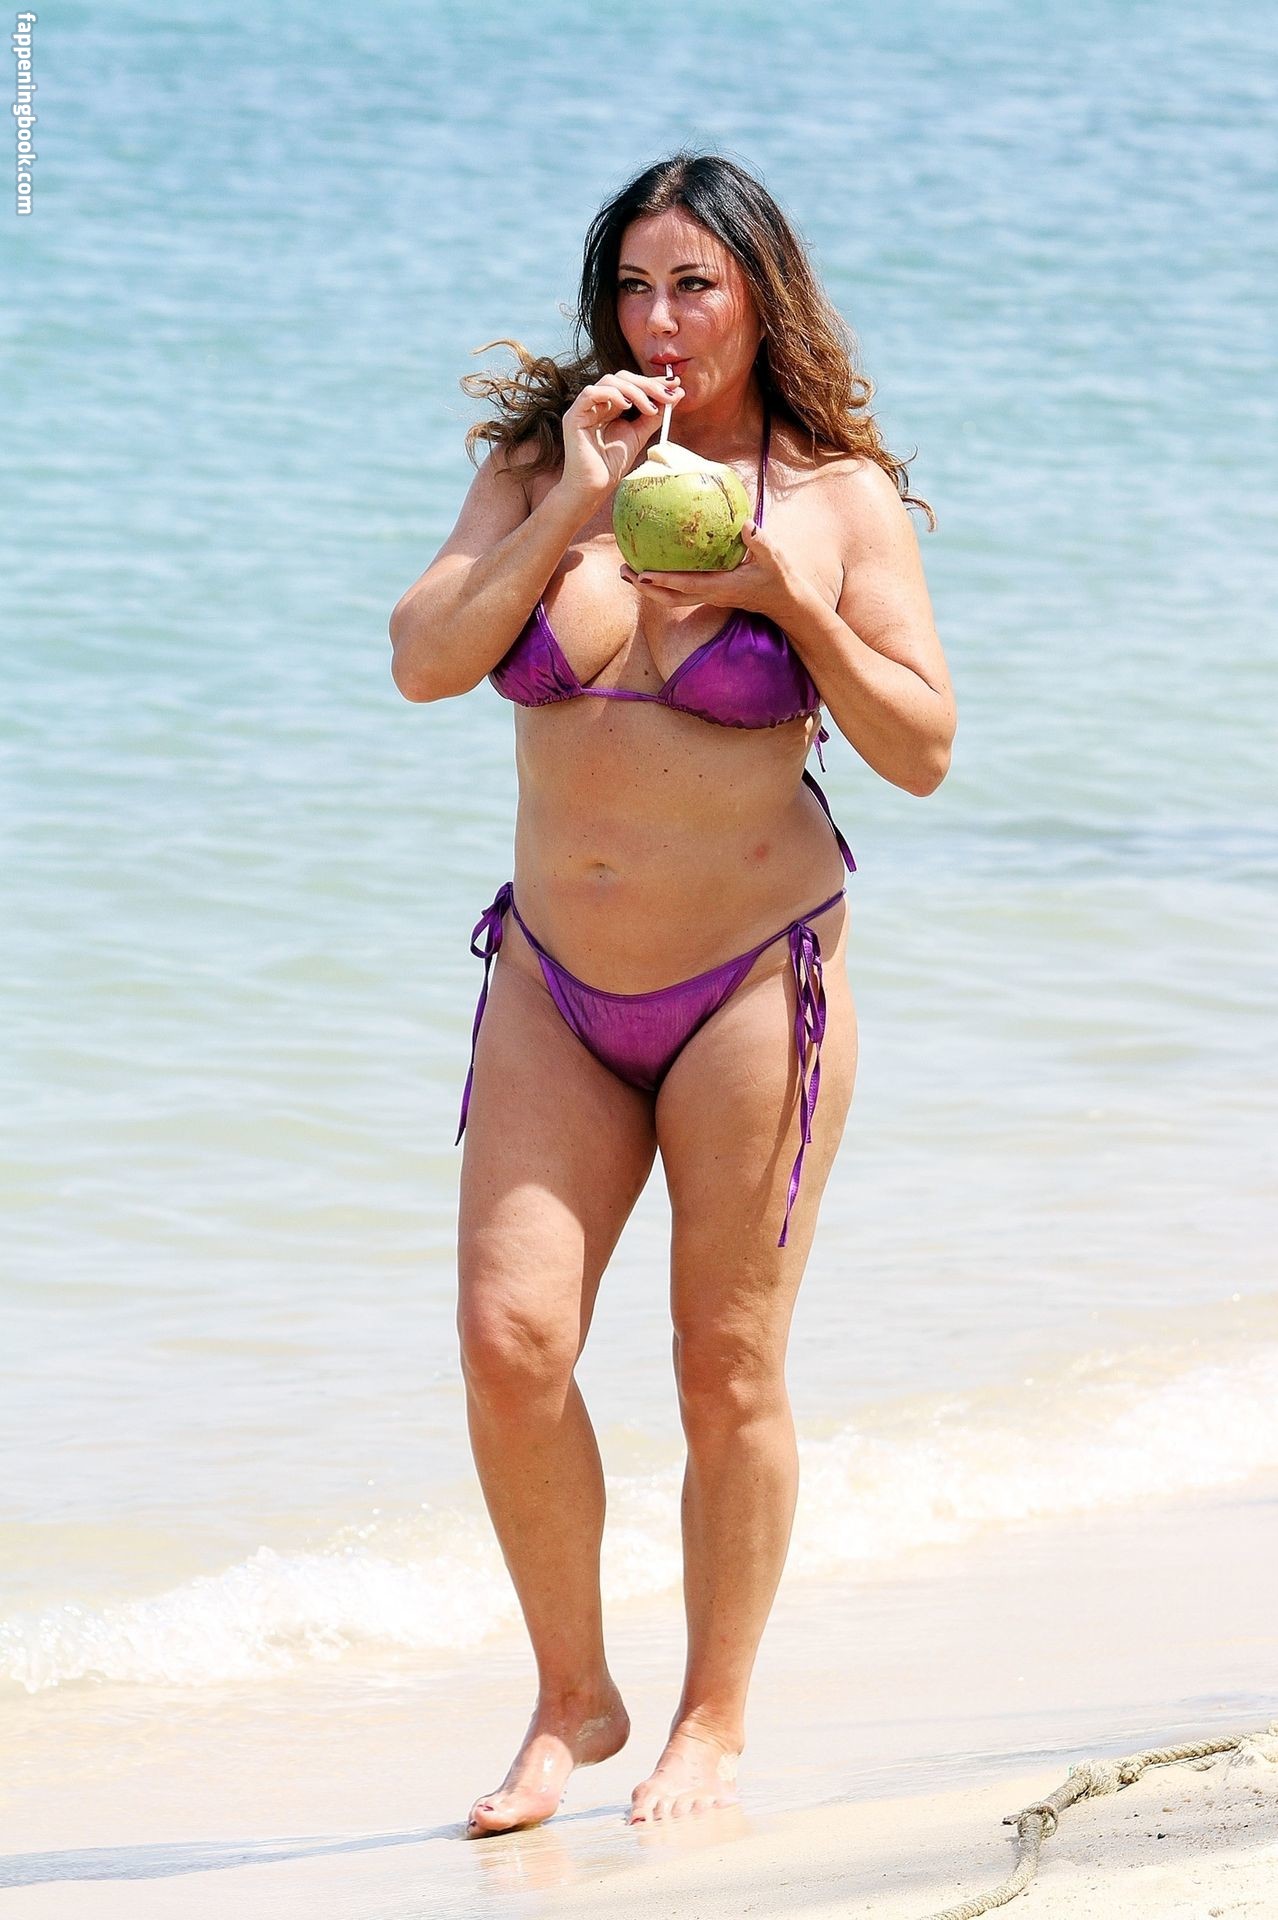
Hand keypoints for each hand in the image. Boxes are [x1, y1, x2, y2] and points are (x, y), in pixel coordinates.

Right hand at [559, 370, 682, 504]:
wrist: (595, 487)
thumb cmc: (612, 464)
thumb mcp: (640, 435)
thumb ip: (655, 415)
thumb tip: (676, 394)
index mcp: (611, 406)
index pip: (632, 384)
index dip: (653, 381)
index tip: (675, 384)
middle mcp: (597, 403)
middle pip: (622, 378)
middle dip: (647, 384)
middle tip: (666, 395)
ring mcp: (585, 408)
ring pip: (609, 381)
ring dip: (634, 390)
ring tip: (649, 408)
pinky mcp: (574, 416)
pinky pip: (591, 393)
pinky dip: (611, 394)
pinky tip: (626, 405)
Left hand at [619, 520, 801, 625]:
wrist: (785, 601)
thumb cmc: (779, 578)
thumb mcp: (774, 557)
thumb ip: (759, 541)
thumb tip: (744, 523)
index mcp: (722, 587)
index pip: (687, 585)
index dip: (664, 581)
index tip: (643, 574)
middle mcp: (711, 595)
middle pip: (670, 598)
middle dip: (646, 588)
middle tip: (624, 572)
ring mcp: (709, 596)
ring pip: (673, 598)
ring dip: (649, 588)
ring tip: (628, 572)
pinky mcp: (710, 593)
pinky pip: (681, 591)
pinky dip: (663, 582)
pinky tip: (654, 566)